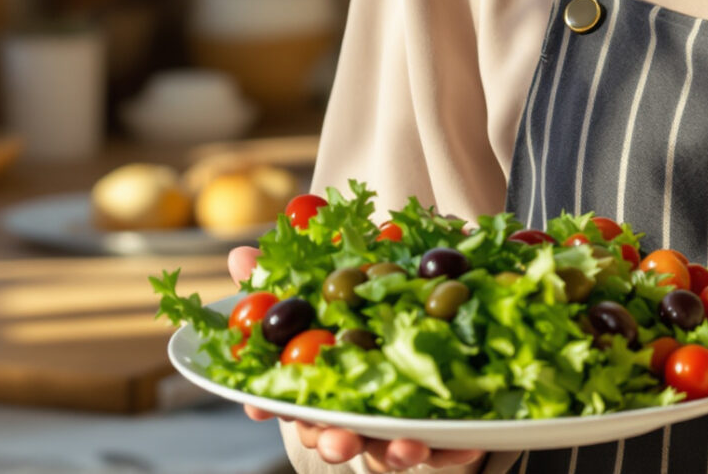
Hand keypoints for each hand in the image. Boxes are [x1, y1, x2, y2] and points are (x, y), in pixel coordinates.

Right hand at [225, 245, 486, 470]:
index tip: (261, 407)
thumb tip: (239, 255)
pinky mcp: (444, 432)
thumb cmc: (373, 302)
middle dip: (333, 440)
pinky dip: (456, 448)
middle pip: (337, 434)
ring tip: (408, 447)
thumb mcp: (338, 279)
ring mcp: (399, 426)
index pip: (292, 400)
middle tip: (335, 440)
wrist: (444, 308)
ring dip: (396, 452)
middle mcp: (357, 410)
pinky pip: (449, 447)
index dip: (273, 404)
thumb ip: (289, 275)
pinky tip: (468, 444)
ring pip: (389, 449)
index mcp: (327, 381)